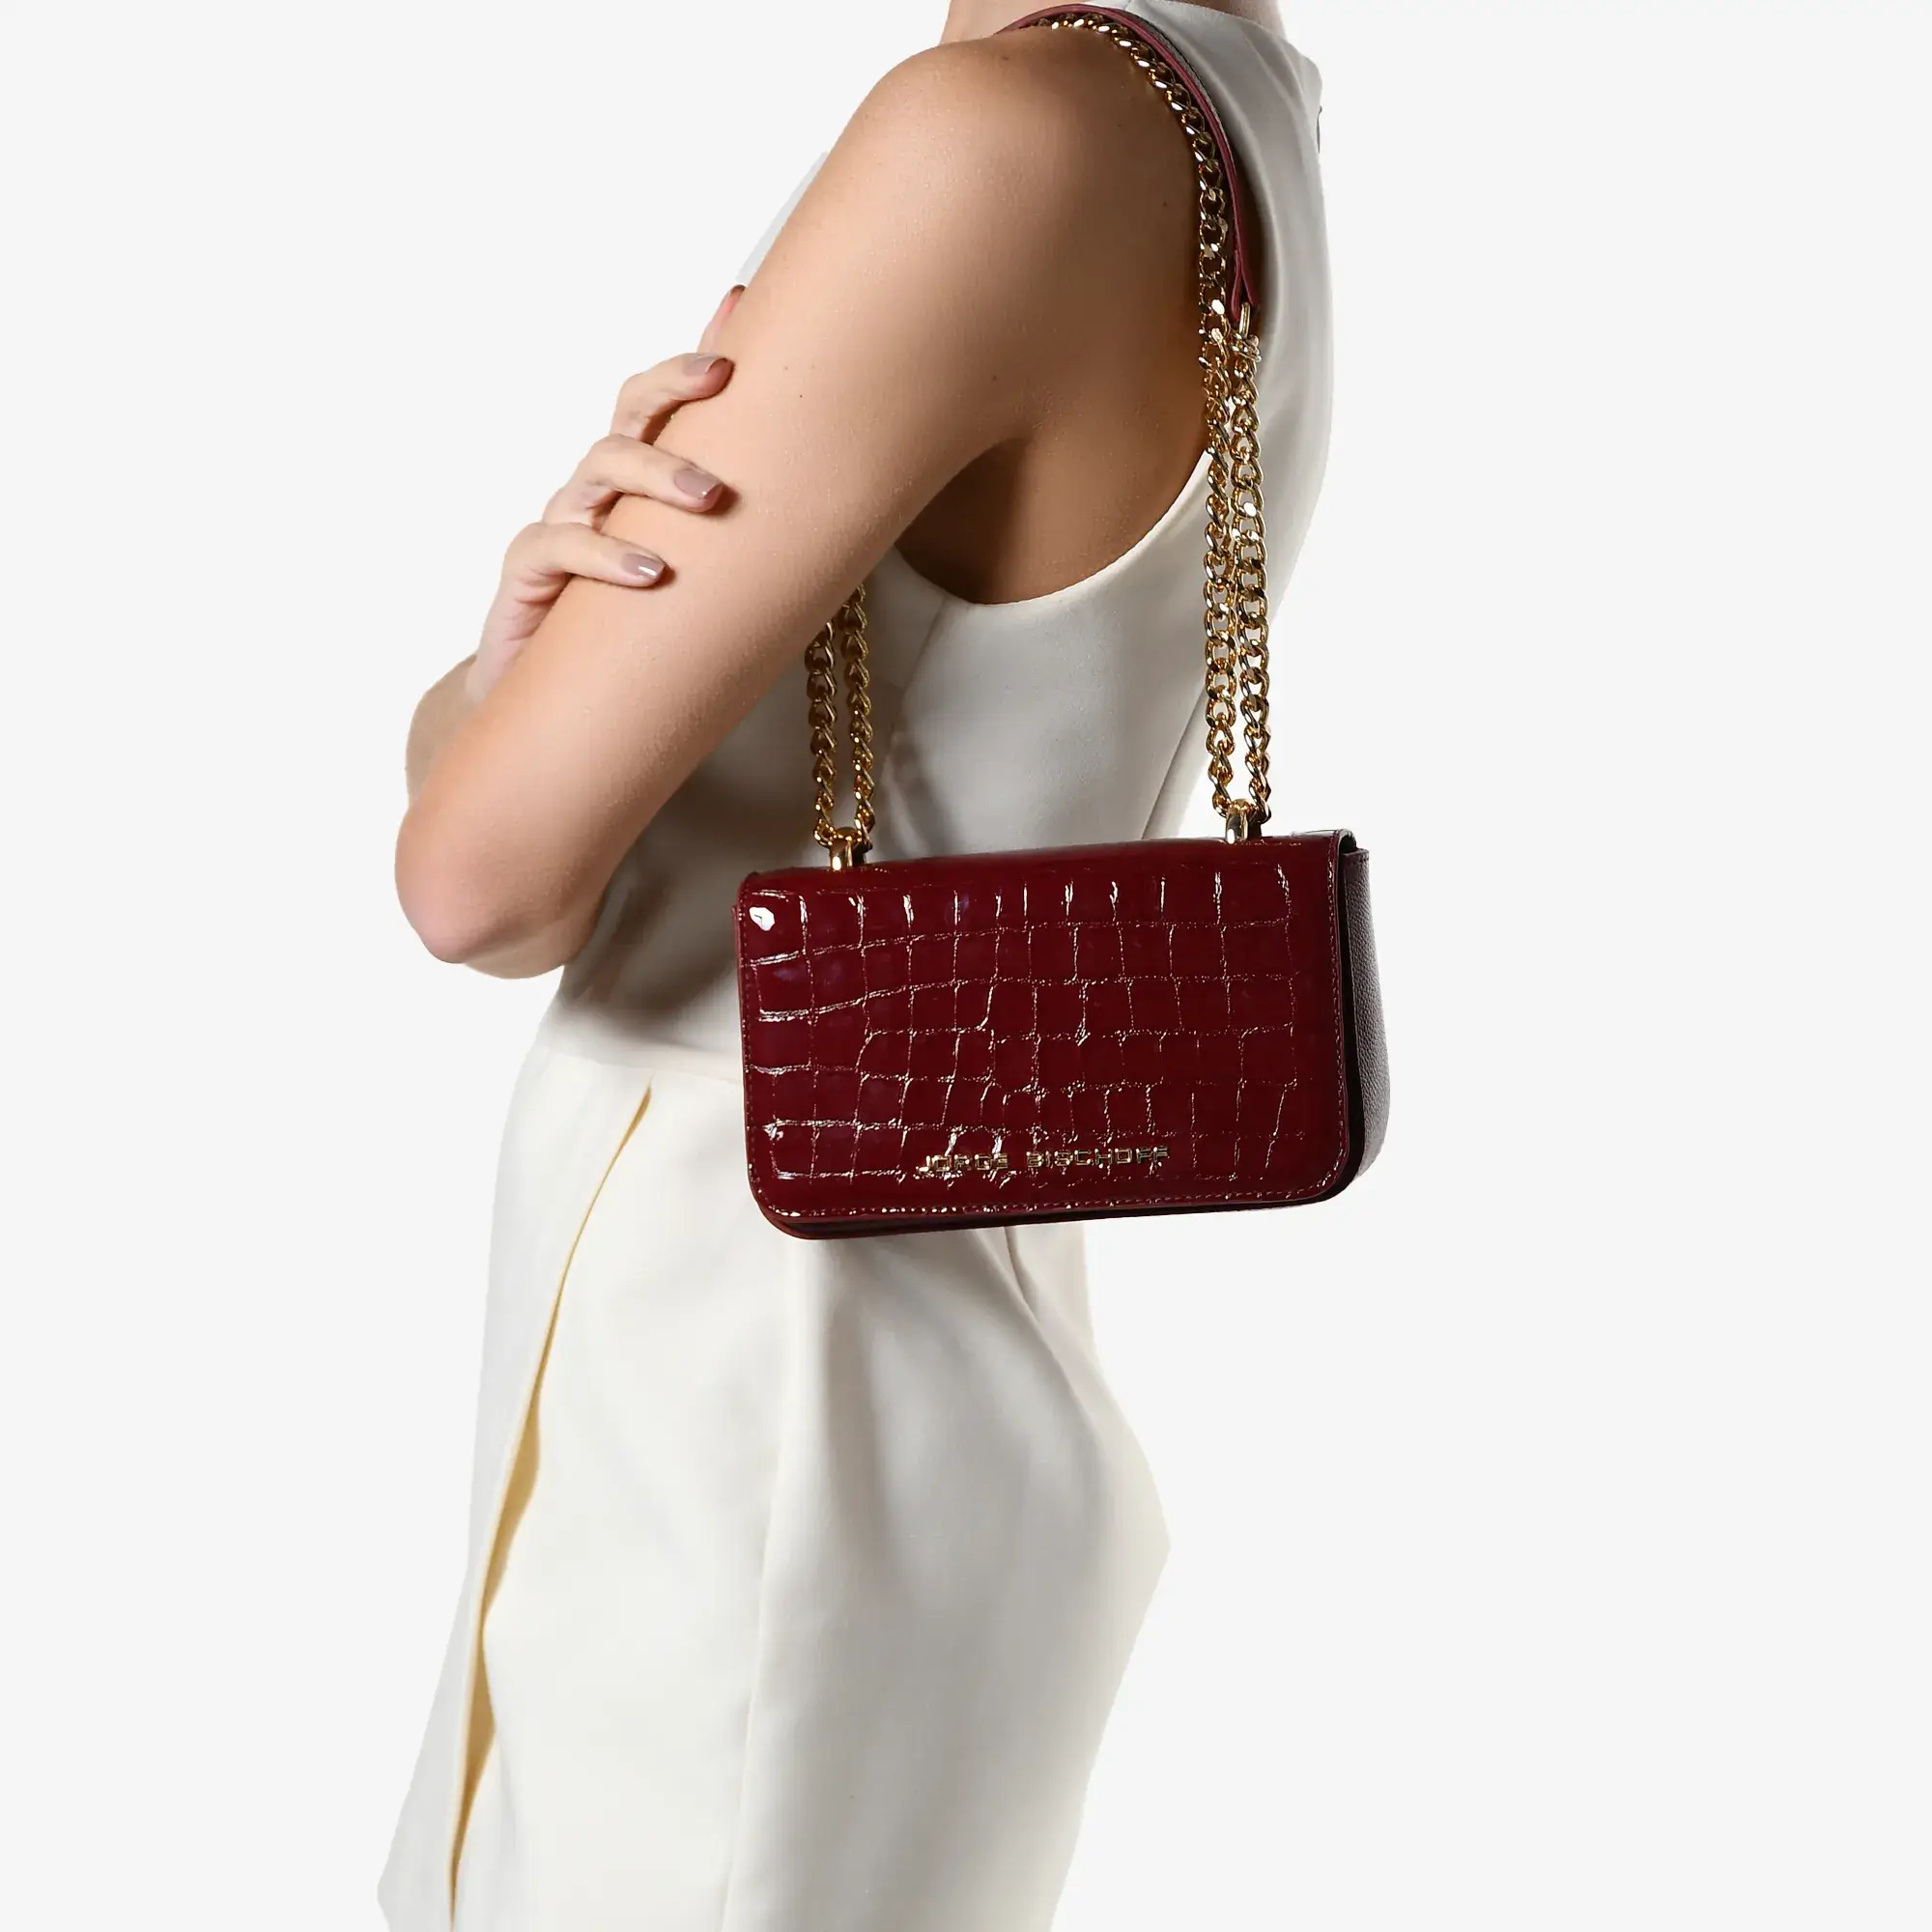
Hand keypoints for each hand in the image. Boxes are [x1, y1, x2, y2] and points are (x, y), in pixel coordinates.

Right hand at [466, 283, 745, 702]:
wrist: (557, 703)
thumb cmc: (640, 635)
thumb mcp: (699, 583)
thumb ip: (740, 547)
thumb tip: (834, 523)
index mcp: (640, 482)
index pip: (661, 403)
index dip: (691, 362)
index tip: (735, 328)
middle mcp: (600, 491)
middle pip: (629, 414)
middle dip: (674, 388)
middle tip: (725, 384)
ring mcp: (563, 524)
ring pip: (600, 469)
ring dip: (658, 474)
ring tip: (710, 499)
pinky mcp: (531, 572)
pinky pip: (561, 546)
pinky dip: (607, 556)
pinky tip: (651, 573)